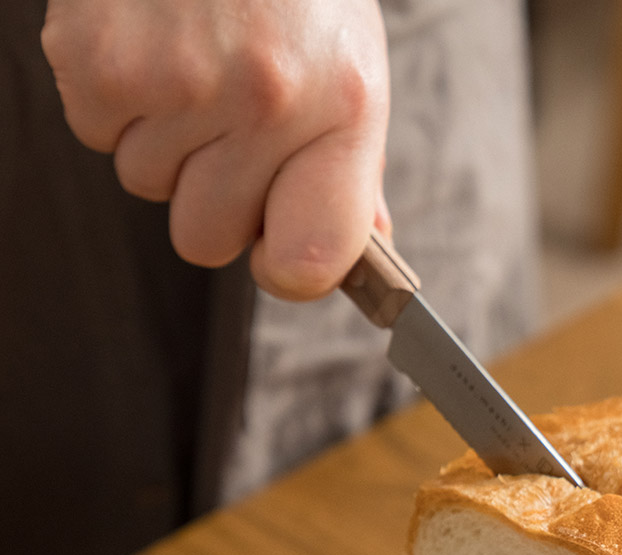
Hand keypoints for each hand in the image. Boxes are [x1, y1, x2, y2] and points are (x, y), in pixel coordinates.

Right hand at [42, 0, 390, 299]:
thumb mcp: (352, 75)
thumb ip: (350, 177)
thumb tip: (343, 262)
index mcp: (340, 110)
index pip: (306, 262)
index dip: (287, 266)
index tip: (281, 244)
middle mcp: (261, 99)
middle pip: (207, 240)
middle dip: (214, 198)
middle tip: (230, 130)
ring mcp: (174, 79)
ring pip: (148, 186)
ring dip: (165, 144)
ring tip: (194, 71)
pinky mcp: (97, 57)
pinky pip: (97, 135)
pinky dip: (117, 103)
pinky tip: (151, 50)